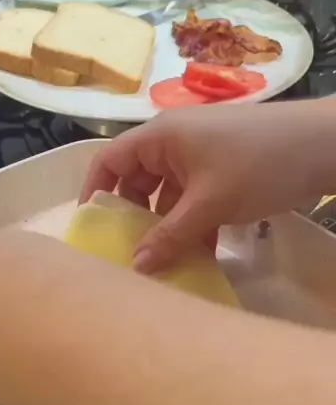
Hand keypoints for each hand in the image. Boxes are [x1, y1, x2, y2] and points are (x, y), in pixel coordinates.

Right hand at [80, 100, 329, 272]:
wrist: (324, 145)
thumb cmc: (258, 164)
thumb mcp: (210, 204)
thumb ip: (170, 236)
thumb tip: (136, 267)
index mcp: (160, 137)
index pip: (109, 161)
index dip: (95, 193)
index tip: (91, 230)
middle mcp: (173, 144)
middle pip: (137, 183)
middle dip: (134, 220)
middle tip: (130, 257)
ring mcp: (199, 158)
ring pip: (168, 198)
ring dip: (167, 230)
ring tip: (165, 267)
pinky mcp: (222, 173)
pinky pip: (193, 201)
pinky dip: (192, 226)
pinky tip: (198, 257)